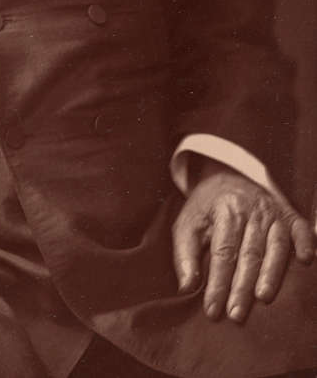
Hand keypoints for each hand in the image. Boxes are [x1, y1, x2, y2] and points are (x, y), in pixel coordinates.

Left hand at [172, 159, 313, 322]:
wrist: (226, 176)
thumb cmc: (207, 208)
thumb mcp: (187, 224)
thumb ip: (185, 254)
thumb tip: (186, 287)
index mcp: (225, 211)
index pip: (222, 252)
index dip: (218, 283)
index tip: (213, 310)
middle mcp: (251, 210)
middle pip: (248, 253)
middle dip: (242, 286)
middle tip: (236, 314)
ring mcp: (272, 212)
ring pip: (274, 246)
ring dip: (271, 273)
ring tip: (263, 297)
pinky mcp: (289, 215)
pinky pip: (300, 229)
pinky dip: (304, 243)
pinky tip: (304, 260)